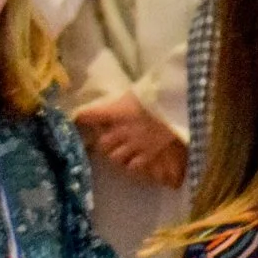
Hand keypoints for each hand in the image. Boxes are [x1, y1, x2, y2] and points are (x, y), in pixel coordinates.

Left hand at [73, 91, 187, 187]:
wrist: (180, 107)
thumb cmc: (160, 93)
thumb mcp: (139, 91)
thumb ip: (126, 98)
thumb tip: (117, 97)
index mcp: (116, 112)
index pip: (88, 116)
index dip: (80, 119)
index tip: (76, 119)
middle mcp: (121, 131)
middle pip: (102, 144)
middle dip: (103, 143)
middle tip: (105, 139)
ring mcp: (134, 144)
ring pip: (115, 157)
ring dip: (116, 154)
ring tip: (120, 150)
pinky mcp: (148, 154)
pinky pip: (134, 165)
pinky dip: (132, 164)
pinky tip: (135, 159)